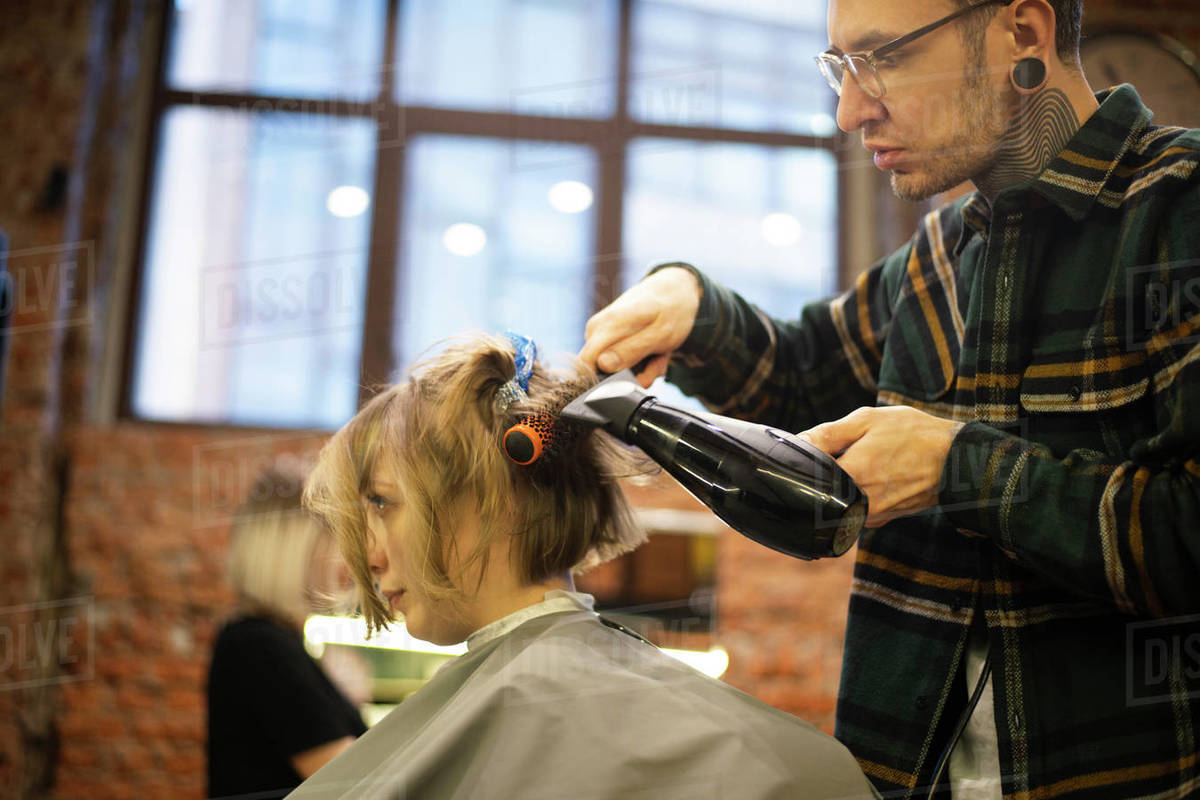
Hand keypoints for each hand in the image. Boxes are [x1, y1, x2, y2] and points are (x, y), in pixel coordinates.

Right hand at [579, 267, 701, 387]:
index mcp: (607, 325)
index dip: (606, 381)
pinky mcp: (607, 339)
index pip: (585, 364)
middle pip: (601, 371)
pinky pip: (619, 362)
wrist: (675, 290)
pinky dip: (641, 363)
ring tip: (659, 356)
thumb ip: (631, 350)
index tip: (633, 381)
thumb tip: (602, 365)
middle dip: (632, 376)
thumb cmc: (671, 310)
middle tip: (656, 365)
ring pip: (613, 369)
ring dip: (641, 370)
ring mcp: (600, 333)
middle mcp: (597, 328)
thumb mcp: (660, 334)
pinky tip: (655, 353)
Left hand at [800, 406, 964, 528]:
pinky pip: (854, 507)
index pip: (807, 478)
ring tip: (862, 461)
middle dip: (822, 474)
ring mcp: (870, 516)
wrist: (957, 460)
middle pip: (820, 493)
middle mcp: (859, 503)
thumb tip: (797, 443)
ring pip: (837, 501)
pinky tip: (873, 473)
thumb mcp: (867, 421)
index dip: (803, 463)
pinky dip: (856, 491)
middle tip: (840, 452)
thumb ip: (828, 434)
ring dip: (840, 483)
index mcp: (852, 475)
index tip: (809, 450)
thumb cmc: (913, 435)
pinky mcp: (881, 520)